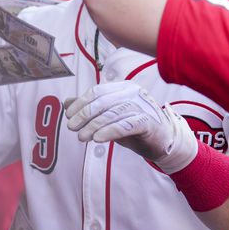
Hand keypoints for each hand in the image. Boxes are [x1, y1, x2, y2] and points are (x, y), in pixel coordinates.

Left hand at [65, 82, 198, 173]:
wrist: (161, 142)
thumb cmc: (134, 127)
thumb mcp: (109, 117)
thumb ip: (90, 109)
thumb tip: (67, 102)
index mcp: (123, 87)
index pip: (97, 91)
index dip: (80, 103)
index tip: (68, 116)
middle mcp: (133, 93)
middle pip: (103, 101)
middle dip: (84, 115)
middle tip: (72, 127)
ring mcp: (143, 106)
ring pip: (113, 113)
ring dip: (94, 125)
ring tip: (82, 137)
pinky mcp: (149, 122)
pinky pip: (127, 125)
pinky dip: (110, 131)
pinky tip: (98, 139)